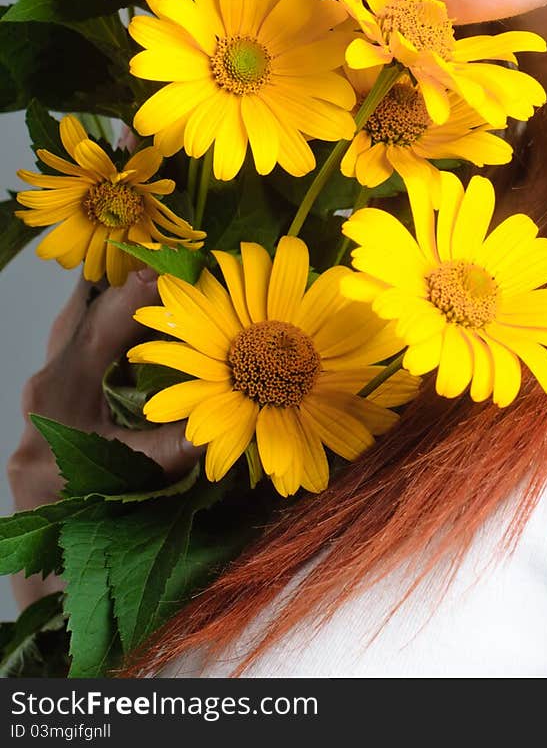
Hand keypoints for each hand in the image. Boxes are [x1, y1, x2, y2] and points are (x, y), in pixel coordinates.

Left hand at [6, 266, 197, 611]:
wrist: (48, 567)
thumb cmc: (84, 525)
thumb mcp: (132, 482)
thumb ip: (174, 445)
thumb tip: (226, 413)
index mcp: (58, 394)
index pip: (102, 323)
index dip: (143, 288)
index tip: (180, 260)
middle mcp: (46, 383)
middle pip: (84, 310)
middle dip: (126, 279)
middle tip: (173, 254)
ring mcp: (47, 391)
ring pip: (81, 326)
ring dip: (120, 301)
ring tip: (165, 275)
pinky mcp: (56, 402)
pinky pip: (84, 348)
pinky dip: (116, 327)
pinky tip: (149, 322)